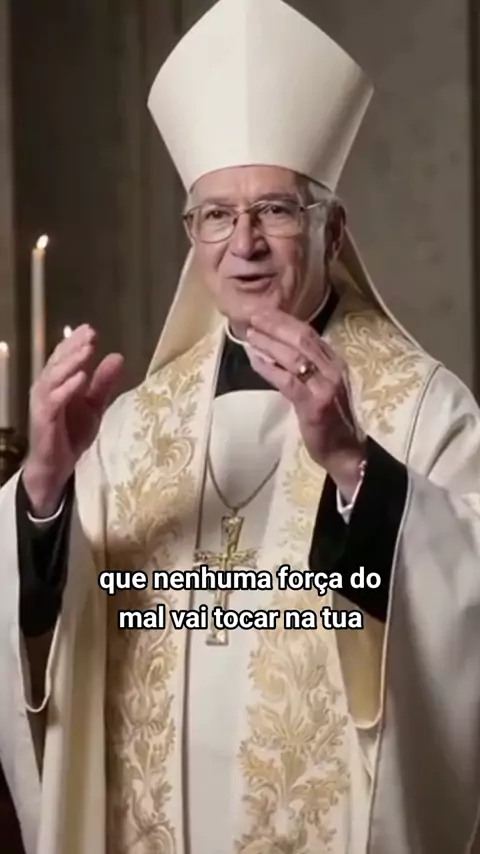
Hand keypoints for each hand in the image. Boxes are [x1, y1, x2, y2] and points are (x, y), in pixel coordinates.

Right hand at [23, 324, 123, 515]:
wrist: (57, 465)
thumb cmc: (71, 433)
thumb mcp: (94, 405)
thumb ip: (104, 382)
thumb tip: (118, 356)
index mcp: (58, 382)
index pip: (65, 356)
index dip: (76, 341)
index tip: (91, 329)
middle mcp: (47, 388)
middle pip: (58, 361)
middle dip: (74, 346)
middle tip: (90, 333)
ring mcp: (44, 402)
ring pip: (54, 376)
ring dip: (71, 362)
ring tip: (87, 350)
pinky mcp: (44, 419)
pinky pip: (54, 400)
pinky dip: (67, 388)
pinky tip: (81, 378)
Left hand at [246, 309, 365, 499]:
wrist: (346, 453)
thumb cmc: (332, 420)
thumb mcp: (323, 387)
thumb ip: (308, 367)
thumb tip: (278, 347)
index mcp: (335, 363)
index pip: (309, 333)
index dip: (285, 320)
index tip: (263, 311)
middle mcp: (333, 370)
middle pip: (302, 338)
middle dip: (275, 325)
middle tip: (253, 317)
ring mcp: (325, 387)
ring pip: (293, 357)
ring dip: (268, 344)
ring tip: (249, 335)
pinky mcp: (313, 405)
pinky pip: (287, 381)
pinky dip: (268, 369)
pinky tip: (254, 360)